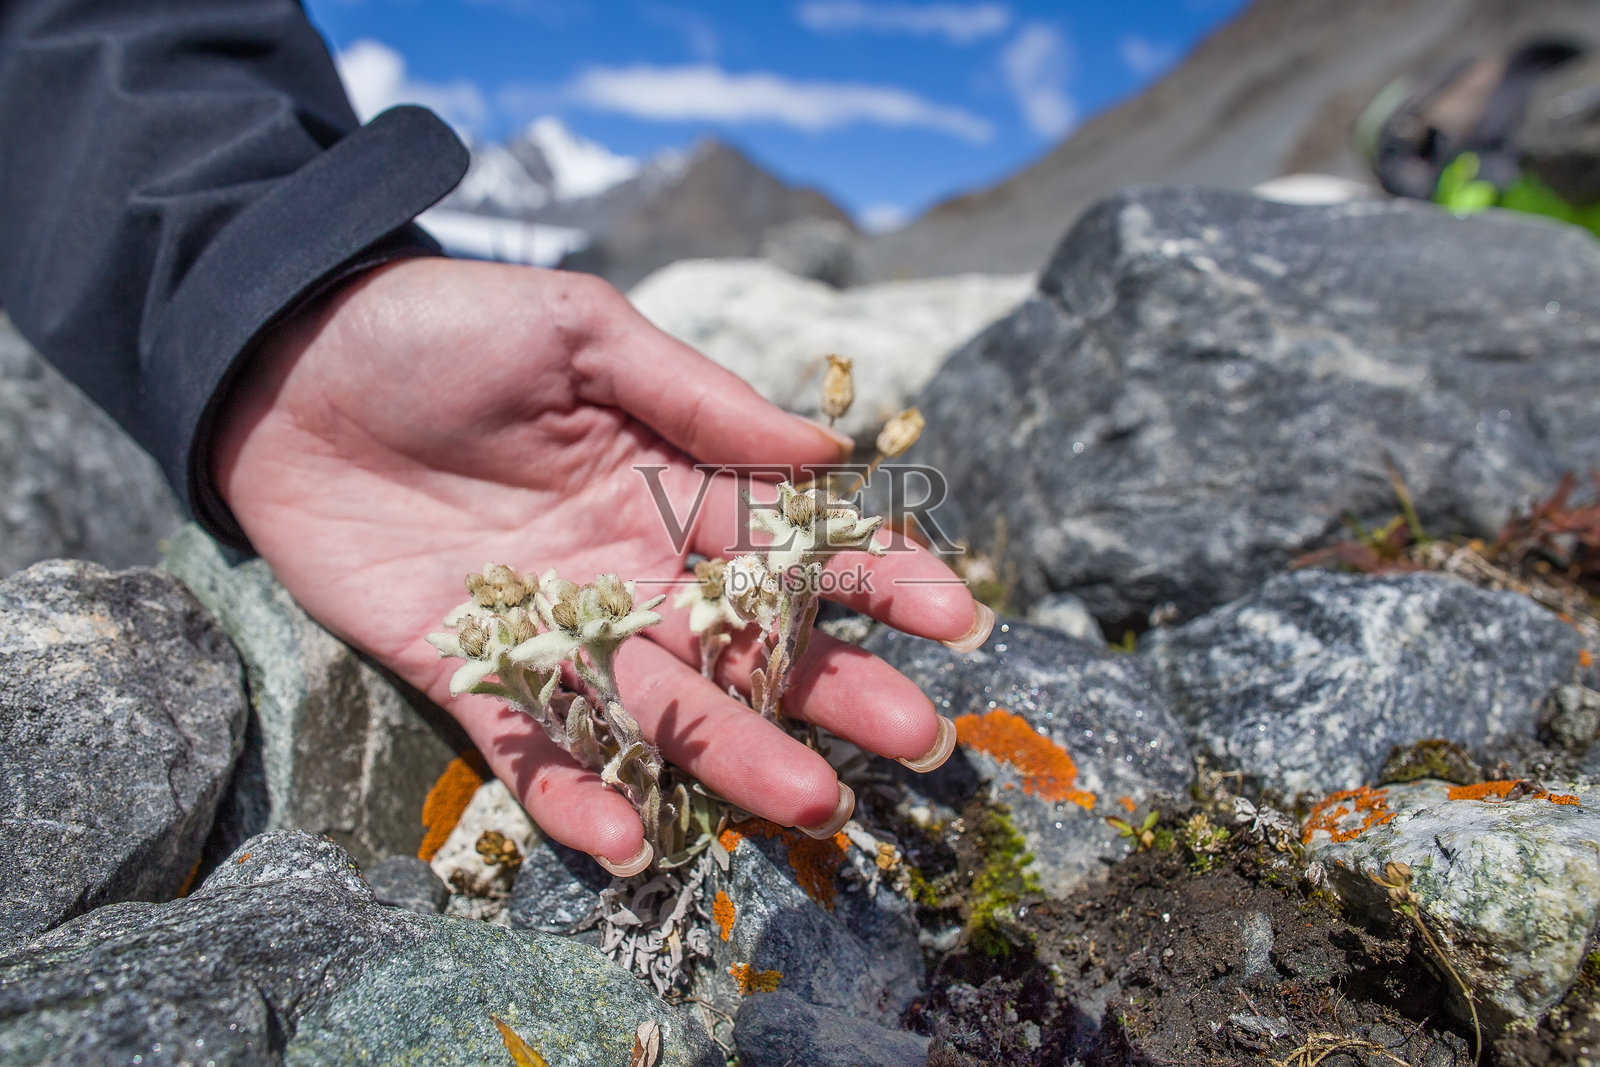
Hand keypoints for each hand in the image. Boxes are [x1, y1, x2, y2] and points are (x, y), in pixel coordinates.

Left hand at [213, 258, 990, 873]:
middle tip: (915, 737)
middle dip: (831, 689)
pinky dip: (577, 796)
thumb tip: (829, 442)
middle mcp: (630, 571)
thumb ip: (699, 397)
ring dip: (731, 759)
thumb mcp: (583, 333)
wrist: (289, 361)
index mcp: (671, 487)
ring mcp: (553, 629)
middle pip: (746, 646)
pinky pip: (530, 746)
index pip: (793, 543)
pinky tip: (631, 840)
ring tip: (809, 805)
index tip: (951, 614)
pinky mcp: (464, 671)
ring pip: (658, 709)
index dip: (873, 576)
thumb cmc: (447, 326)